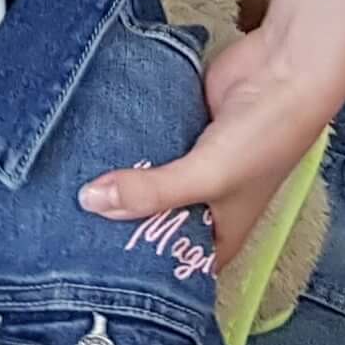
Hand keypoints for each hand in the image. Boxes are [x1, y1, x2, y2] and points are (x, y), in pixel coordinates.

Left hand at [79, 0, 344, 263]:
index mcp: (220, 234)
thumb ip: (152, 192)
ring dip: (114, 181)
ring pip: (143, 181)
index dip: (139, 273)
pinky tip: (82, 147)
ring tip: (61, 189)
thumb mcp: (208, 176)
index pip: (174, 267)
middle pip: (150, 222)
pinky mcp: (178, 129)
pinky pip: (143, 145)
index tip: (92, 271)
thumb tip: (90, 202)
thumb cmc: (264, 138)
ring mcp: (189, 166)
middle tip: (63, 227)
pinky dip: (121, 146)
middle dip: (115, 222)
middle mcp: (204, 205)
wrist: (284, 71)